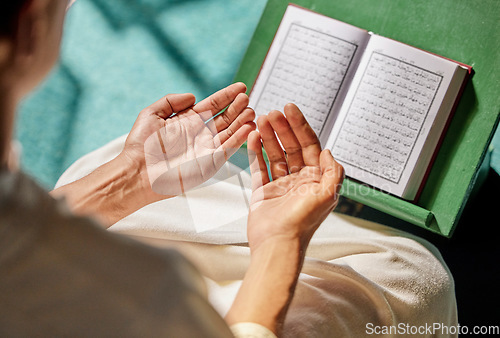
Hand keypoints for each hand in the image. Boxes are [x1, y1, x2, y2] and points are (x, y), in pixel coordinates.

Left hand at [51, 83, 254, 226]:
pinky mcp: (210, 163)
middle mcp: (200, 134)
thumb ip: (171, 101)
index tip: (241, 87)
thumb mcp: (151, 115)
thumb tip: (193, 96)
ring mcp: (207, 148)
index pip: (213, 105)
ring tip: (251, 111)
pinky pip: (228, 149)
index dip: (227, 96)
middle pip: (226, 118)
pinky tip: (248, 128)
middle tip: (247, 99)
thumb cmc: (141, 146)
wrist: (139, 172)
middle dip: (238, 108)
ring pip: (231, 132)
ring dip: (242, 122)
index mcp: (188, 121)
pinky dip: (240, 139)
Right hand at [225, 104, 343, 333]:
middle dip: (282, 128)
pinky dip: (256, 152)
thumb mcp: (327, 196)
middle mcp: (300, 180)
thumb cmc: (302, 224)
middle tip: (271, 113)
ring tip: (260, 120)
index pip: (309, 145)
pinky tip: (253, 138)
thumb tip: (329, 151)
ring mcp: (281, 185)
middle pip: (291, 147)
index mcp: (317, 179)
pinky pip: (260, 166)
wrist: (276, 245)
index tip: (290, 109)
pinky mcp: (264, 191)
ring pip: (275, 154)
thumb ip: (333, 172)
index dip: (300, 126)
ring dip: (268, 136)